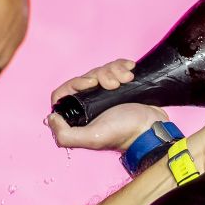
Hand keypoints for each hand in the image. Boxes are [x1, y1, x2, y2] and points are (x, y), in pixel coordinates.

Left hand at [47, 59, 168, 150]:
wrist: (152, 127)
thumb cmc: (124, 133)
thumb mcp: (92, 138)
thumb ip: (65, 135)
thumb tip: (51, 117)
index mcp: (79, 117)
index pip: (64, 92)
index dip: (75, 83)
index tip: (90, 83)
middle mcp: (90, 106)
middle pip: (84, 78)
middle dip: (100, 76)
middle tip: (114, 85)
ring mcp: (106, 96)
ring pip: (100, 71)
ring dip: (114, 71)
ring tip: (127, 80)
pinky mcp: (121, 87)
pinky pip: (115, 68)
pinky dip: (122, 66)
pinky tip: (130, 72)